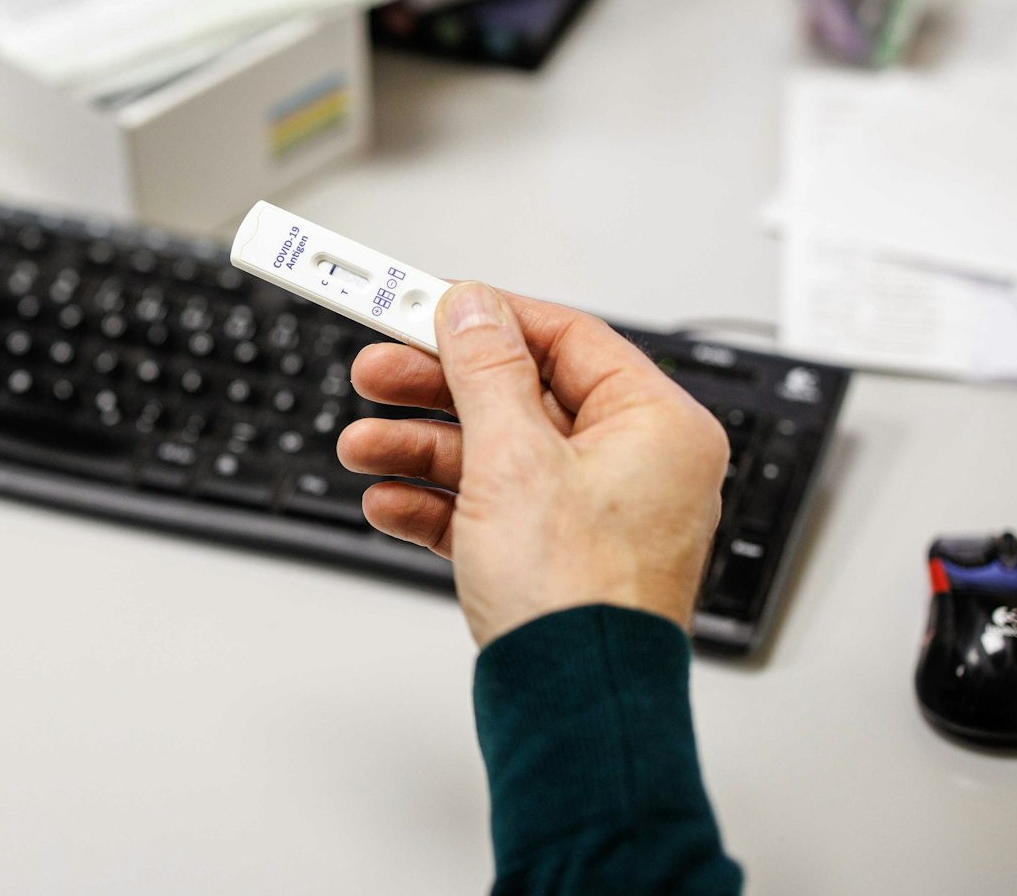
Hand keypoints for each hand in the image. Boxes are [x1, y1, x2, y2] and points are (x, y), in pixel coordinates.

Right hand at [336, 282, 727, 645]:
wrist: (572, 709)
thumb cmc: (578, 598)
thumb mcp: (515, 458)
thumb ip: (485, 372)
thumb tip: (472, 307)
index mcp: (656, 425)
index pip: (564, 339)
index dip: (484, 321)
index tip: (420, 307)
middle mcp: (635, 464)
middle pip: (518, 396)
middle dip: (434, 390)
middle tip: (373, 373)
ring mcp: (595, 515)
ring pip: (494, 454)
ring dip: (420, 448)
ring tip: (360, 447)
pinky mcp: (555, 559)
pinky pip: (489, 509)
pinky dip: (436, 502)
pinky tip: (387, 501)